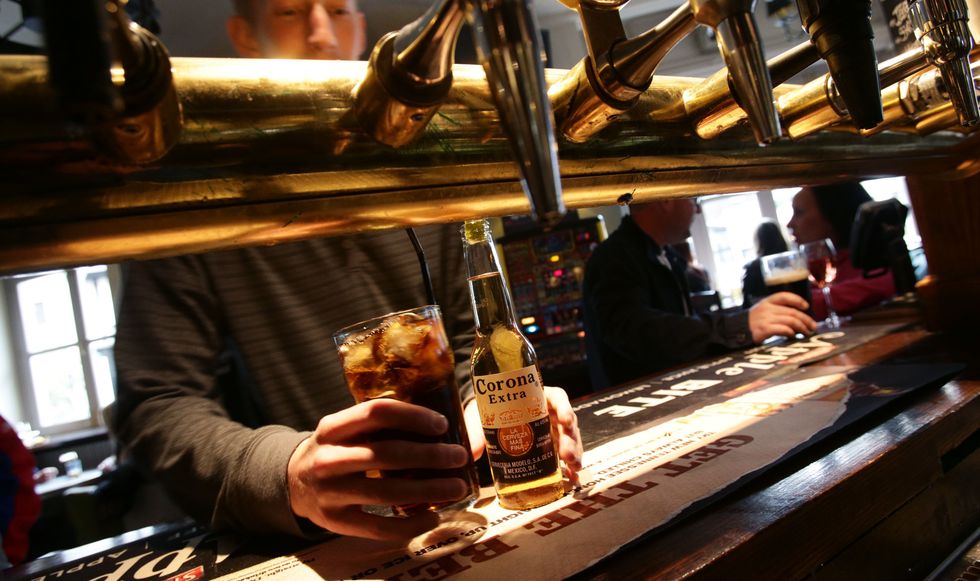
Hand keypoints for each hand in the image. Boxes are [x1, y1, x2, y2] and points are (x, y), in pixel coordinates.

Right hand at [287, 399, 471, 540]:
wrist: (293, 482)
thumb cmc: (337, 450)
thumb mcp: (347, 431)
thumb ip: (385, 428)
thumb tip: (447, 430)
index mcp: (333, 427)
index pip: (376, 413)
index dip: (413, 416)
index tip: (442, 424)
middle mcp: (328, 457)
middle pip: (386, 454)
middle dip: (430, 456)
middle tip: (458, 457)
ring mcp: (330, 492)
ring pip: (387, 492)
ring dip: (429, 490)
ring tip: (457, 487)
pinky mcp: (335, 522)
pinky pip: (378, 527)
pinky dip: (410, 524)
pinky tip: (433, 516)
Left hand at [464, 386, 583, 483]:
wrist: (485, 421)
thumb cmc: (489, 412)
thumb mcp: (482, 417)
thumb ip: (477, 433)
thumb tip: (472, 453)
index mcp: (538, 397)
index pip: (557, 397)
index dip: (564, 407)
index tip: (564, 419)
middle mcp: (549, 413)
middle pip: (567, 423)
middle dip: (570, 439)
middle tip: (566, 455)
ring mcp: (552, 431)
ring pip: (570, 440)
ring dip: (574, 454)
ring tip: (572, 470)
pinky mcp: (552, 448)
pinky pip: (565, 457)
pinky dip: (569, 468)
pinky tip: (571, 479)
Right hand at [748, 291, 816, 342]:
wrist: (736, 331)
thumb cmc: (753, 322)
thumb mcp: (763, 311)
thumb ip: (777, 311)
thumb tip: (798, 318)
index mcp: (767, 301)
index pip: (785, 296)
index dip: (797, 300)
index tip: (806, 306)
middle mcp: (767, 308)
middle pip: (792, 312)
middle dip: (805, 319)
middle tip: (813, 326)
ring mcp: (765, 319)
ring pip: (790, 321)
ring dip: (801, 327)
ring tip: (806, 333)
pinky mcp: (764, 329)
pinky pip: (782, 329)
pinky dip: (790, 332)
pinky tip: (792, 335)